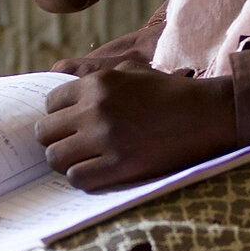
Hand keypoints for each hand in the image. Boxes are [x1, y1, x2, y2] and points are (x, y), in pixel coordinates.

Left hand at [35, 66, 237, 190]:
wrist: (204, 115)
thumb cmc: (169, 93)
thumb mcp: (132, 72)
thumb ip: (97, 77)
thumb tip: (67, 84)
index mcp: (96, 84)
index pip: (50, 103)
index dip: (59, 116)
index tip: (71, 125)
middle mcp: (95, 110)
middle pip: (45, 132)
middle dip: (56, 139)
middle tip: (73, 145)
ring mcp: (105, 139)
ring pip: (55, 157)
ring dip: (66, 161)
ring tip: (83, 161)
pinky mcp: (119, 165)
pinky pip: (77, 178)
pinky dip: (83, 178)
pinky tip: (97, 173)